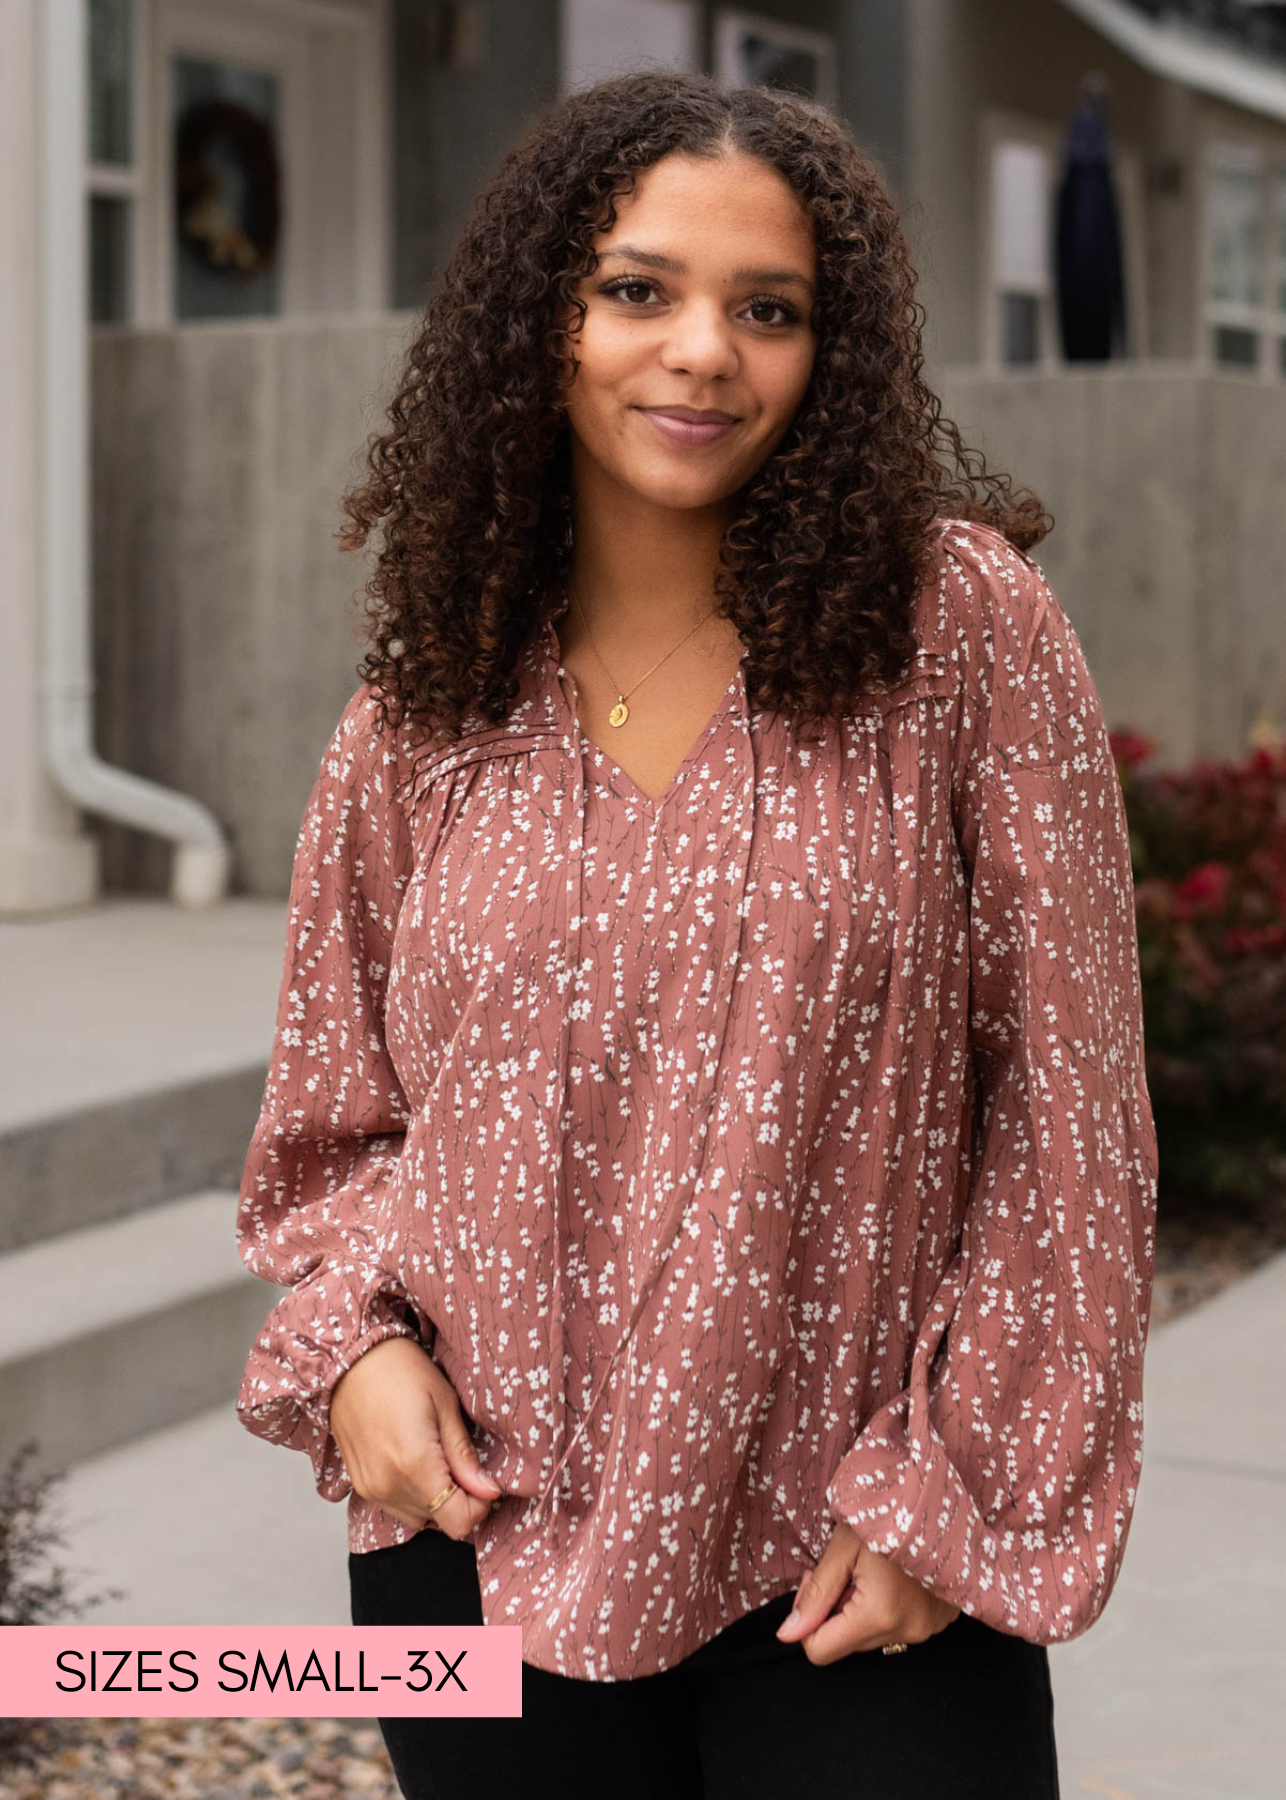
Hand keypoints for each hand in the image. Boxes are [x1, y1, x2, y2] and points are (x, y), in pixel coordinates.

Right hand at [329, 1336, 503, 1539]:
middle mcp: (389, 1486)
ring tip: (437, 1456)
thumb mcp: (444, 1403)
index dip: (479, 1506)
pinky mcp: (360, 1484)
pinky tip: (415, 1460)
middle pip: (440, 1521)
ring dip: (436, 1498)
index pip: (459, 1522)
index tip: (484, 1482)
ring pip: (419, 1517)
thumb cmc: (399, 1370)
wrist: (348, 1360)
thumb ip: (464, 1455)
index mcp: (415, 1466)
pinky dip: (413, 1494)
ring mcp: (370, 1489)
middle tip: (461, 1460)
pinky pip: (397, 1506)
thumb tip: (489, 1490)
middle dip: (459, 1499)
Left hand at [774, 1520, 959, 1661]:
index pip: (820, 1651)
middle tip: (845, 1566)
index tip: (816, 1578)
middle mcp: (909, 1631)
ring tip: (872, 1568)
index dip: (808, 1618)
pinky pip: (898, 1626)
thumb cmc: (886, 1511)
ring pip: (871, 1636)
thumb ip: (815, 1594)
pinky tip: (893, 1575)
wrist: (936, 1494)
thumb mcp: (842, 1546)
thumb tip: (787, 1634)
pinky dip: (886, 1607)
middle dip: (836, 1609)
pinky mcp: (941, 1620)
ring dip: (861, 1608)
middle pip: (847, 1643)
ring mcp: (930, 1628)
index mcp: (880, 1615)